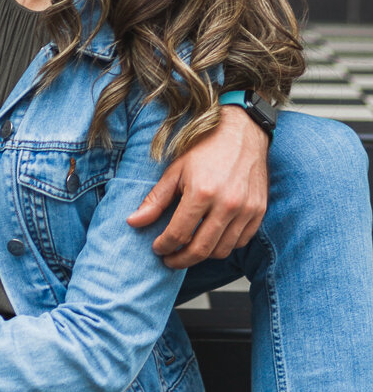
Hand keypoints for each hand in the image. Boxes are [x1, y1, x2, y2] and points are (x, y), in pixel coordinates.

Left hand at [127, 106, 268, 267]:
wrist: (243, 131)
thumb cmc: (206, 147)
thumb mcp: (175, 169)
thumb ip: (155, 199)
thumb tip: (133, 222)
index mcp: (202, 192)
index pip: (178, 234)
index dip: (164, 246)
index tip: (157, 248)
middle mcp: (227, 204)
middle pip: (201, 250)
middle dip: (180, 260)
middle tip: (169, 259)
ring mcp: (246, 210)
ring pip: (222, 251)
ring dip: (202, 255)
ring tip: (188, 249)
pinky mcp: (259, 212)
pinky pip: (240, 242)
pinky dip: (224, 246)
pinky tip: (211, 238)